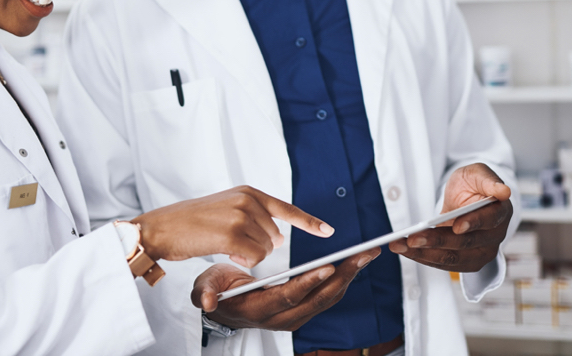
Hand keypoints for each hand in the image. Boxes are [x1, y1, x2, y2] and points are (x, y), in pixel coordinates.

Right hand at [132, 185, 333, 267]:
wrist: (161, 227)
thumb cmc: (192, 223)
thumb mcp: (227, 209)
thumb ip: (255, 219)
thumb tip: (279, 237)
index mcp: (249, 192)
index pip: (286, 208)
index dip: (309, 222)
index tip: (329, 231)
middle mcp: (248, 200)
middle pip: (275, 237)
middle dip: (258, 247)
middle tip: (229, 240)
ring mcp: (241, 215)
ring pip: (265, 249)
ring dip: (247, 255)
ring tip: (222, 242)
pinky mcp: (232, 233)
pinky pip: (253, 258)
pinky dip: (241, 261)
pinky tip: (224, 251)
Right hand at [191, 248, 380, 330]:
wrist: (225, 306)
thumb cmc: (217, 290)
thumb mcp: (205, 288)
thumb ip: (205, 294)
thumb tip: (207, 302)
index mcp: (260, 310)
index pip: (290, 297)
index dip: (310, 283)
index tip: (328, 267)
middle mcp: (282, 318)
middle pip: (318, 298)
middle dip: (343, 276)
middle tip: (363, 254)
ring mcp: (295, 316)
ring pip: (328, 298)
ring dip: (349, 276)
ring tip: (366, 254)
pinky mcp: (303, 309)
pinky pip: (327, 296)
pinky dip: (344, 278)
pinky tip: (354, 262)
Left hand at [390, 163, 511, 272]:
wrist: (468, 198)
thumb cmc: (473, 184)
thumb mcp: (478, 172)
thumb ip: (488, 180)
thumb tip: (504, 191)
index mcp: (501, 212)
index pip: (489, 220)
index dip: (473, 223)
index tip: (457, 226)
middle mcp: (495, 236)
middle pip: (465, 243)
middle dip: (437, 241)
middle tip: (412, 238)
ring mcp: (482, 252)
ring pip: (452, 257)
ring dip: (424, 254)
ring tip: (400, 246)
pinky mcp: (467, 262)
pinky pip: (444, 263)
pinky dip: (423, 258)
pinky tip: (405, 250)